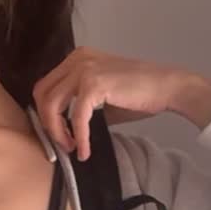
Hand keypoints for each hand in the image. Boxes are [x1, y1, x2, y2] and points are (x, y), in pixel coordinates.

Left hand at [32, 47, 186, 160]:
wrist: (168, 87)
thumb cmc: (139, 93)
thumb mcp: (102, 96)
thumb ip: (79, 104)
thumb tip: (61, 127)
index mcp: (76, 58)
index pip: (45, 86)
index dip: (44, 113)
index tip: (56, 133)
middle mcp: (77, 59)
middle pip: (42, 94)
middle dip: (47, 123)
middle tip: (62, 144)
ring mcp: (84, 69)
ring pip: (52, 105)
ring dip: (58, 131)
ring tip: (73, 148)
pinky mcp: (95, 84)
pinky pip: (76, 116)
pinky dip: (79, 136)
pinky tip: (85, 150)